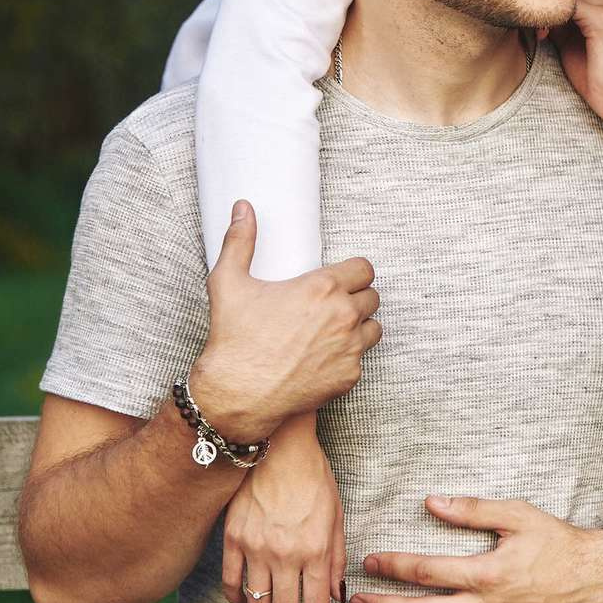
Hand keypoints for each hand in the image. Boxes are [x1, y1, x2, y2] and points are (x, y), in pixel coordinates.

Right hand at [190, 201, 381, 443]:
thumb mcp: (229, 282)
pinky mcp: (350, 376)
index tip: (341, 280)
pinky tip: (323, 358)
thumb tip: (243, 208)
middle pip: (372, 297)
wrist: (237, 393)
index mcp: (323, 288)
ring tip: (332, 331)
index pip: (365, 269)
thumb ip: (240, 241)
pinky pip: (361, 359)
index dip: (353, 273)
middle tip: (331, 306)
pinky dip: (347, 357)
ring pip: (373, 328)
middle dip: (355, 298)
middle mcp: (343, 316)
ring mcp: (350, 348)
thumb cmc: (234, 338)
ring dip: (359, 327)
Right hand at [220, 426, 348, 602]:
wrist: (278, 447)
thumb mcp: (336, 517)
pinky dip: (237, 600)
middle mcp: (284, 555)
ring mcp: (255, 548)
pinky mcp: (232, 539)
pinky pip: (231, 582)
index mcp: (315, 551)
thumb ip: (335, 559)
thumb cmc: (314, 479)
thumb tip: (336, 597)